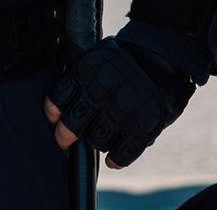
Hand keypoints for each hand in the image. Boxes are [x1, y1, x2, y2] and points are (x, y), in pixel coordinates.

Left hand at [43, 36, 194, 168]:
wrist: (162, 59)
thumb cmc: (122, 63)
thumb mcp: (97, 59)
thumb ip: (79, 80)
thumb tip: (56, 113)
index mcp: (89, 68)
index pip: (61, 97)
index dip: (53, 113)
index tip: (54, 120)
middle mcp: (105, 87)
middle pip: (75, 122)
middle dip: (66, 135)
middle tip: (65, 140)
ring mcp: (126, 107)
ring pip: (97, 140)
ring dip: (97, 142)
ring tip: (102, 135)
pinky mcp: (145, 125)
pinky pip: (123, 153)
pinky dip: (117, 158)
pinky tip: (114, 157)